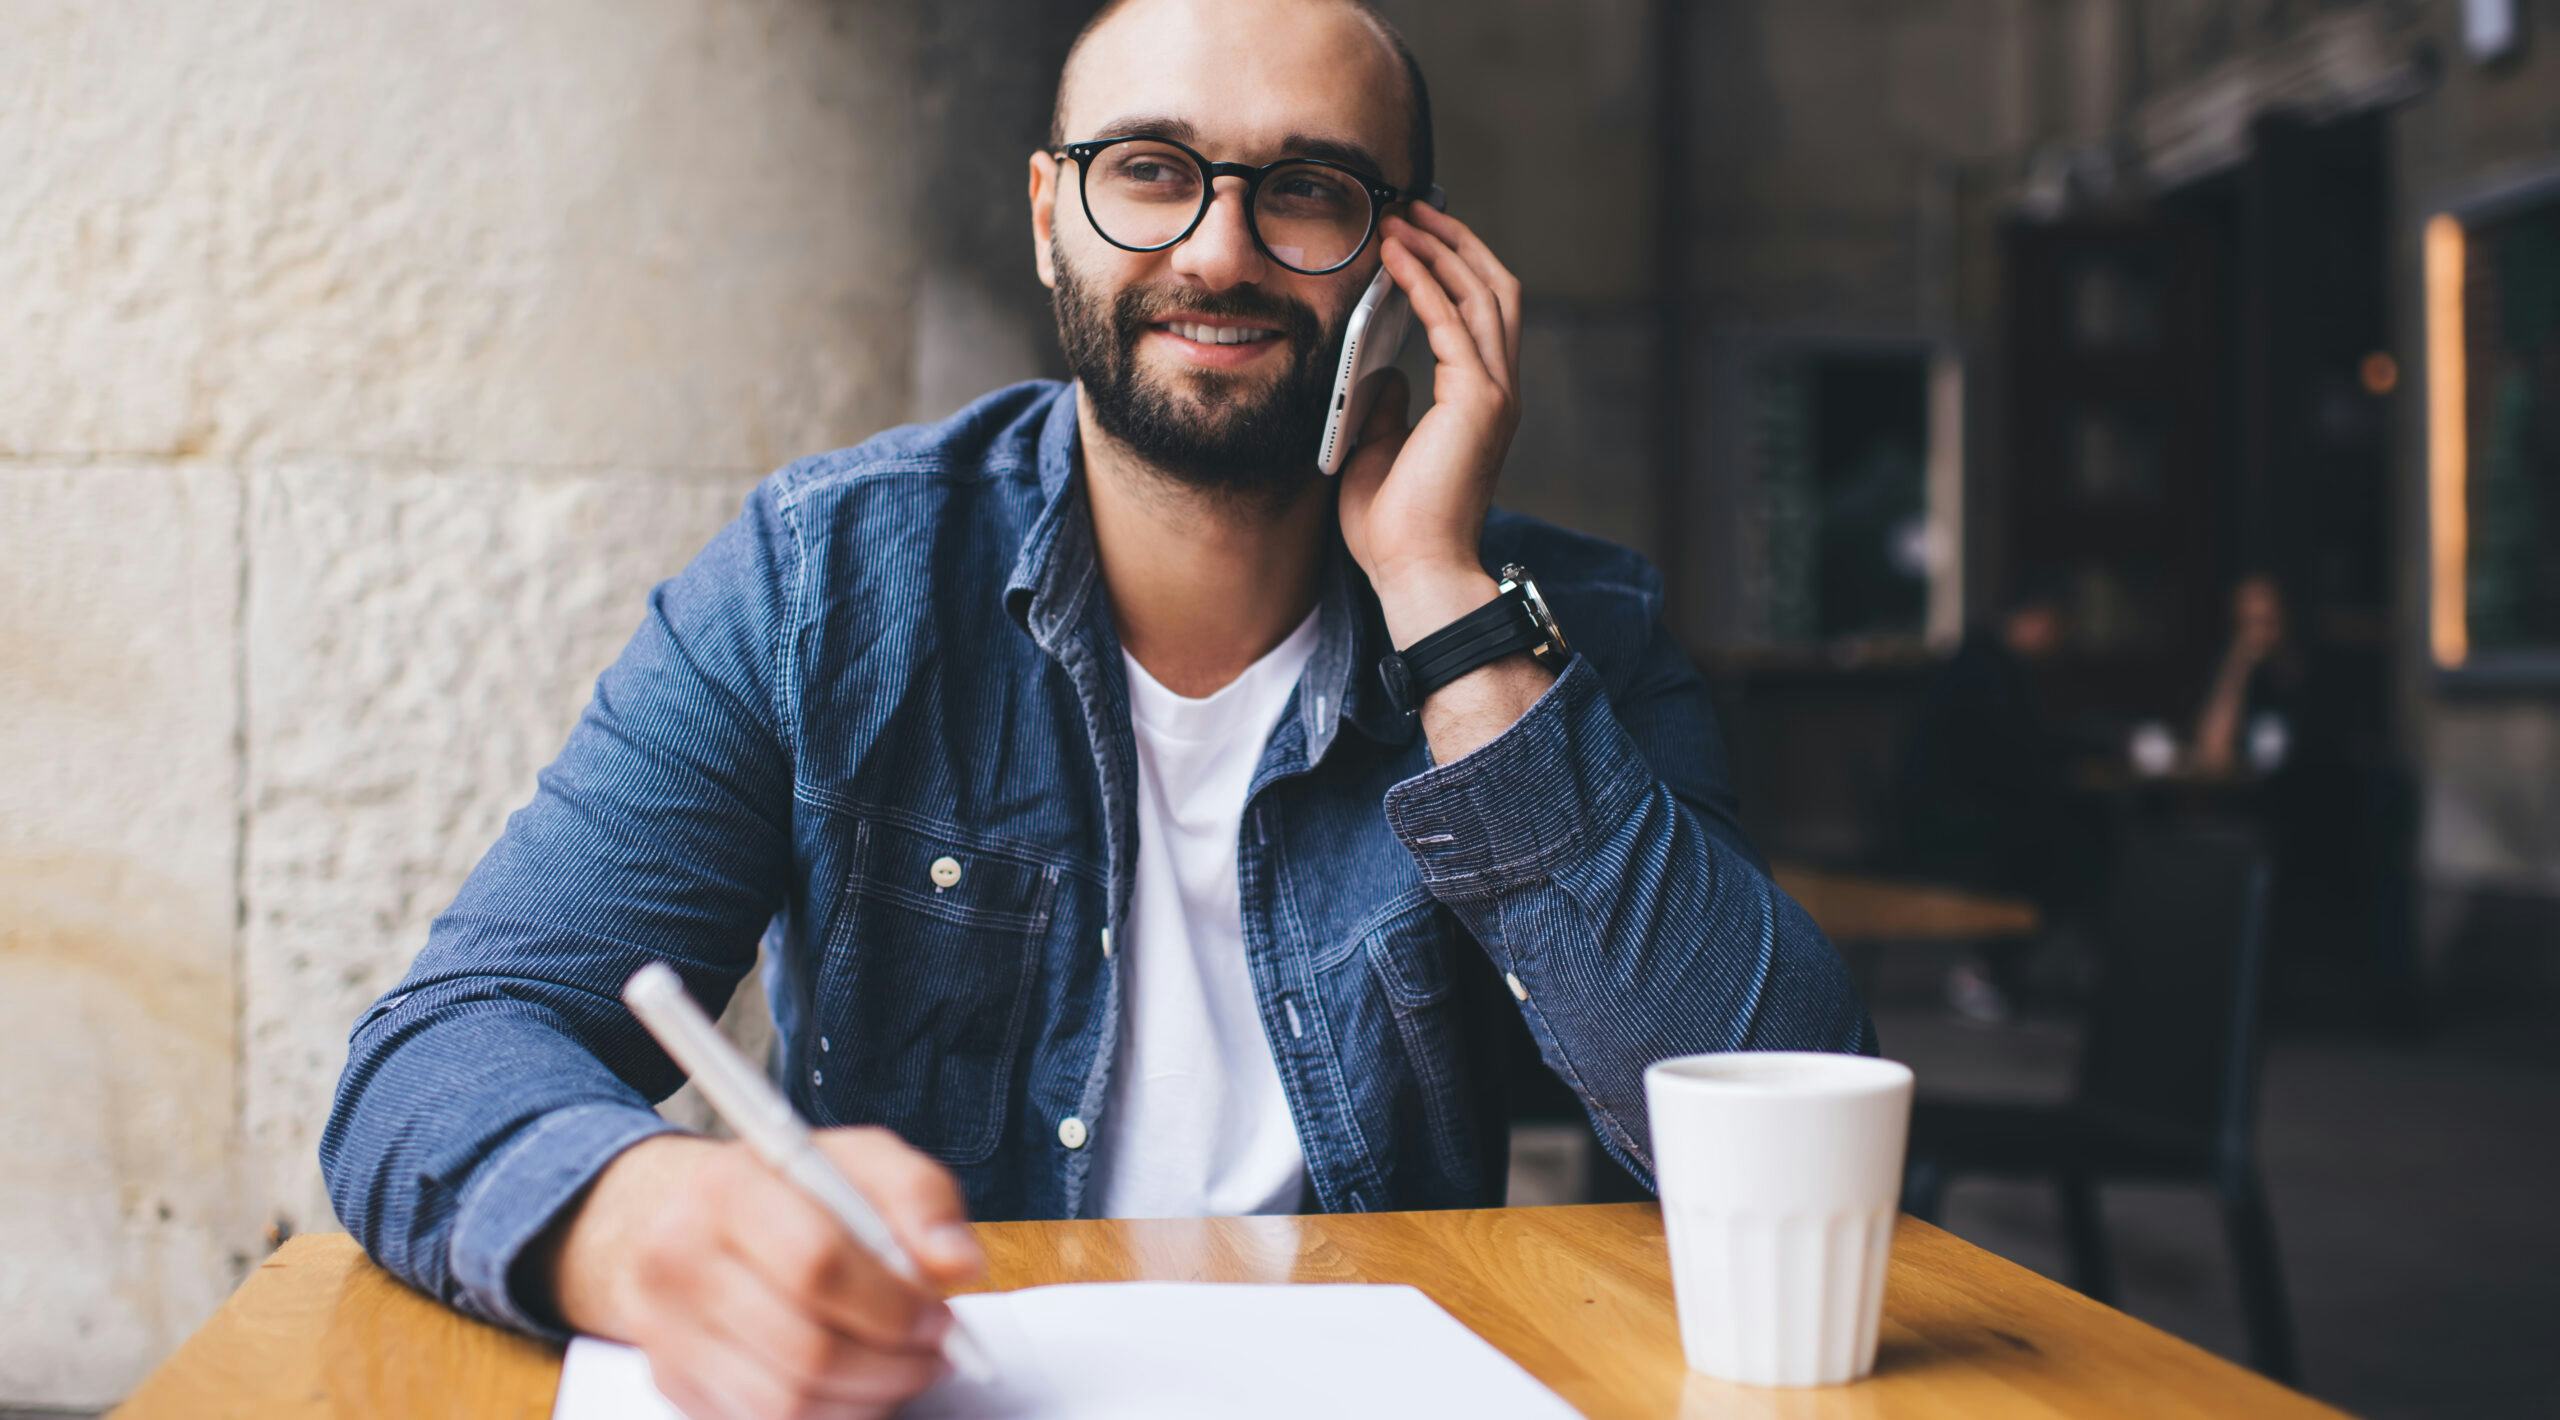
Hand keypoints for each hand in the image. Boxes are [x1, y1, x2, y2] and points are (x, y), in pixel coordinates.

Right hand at [539, 1128, 985, 1419]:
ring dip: (866, 1400)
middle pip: (804, 1349)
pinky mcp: (670, 1380)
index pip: (816, 1264)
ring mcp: (663, 1329)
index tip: (940, 1318)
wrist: (692, 1213)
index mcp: (728, 1187)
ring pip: (785, 1402)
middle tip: (935, 1355)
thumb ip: (921, 1198)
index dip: (892, 1304)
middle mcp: (677, 1258)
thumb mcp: (863, 1162)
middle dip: (891, 1366)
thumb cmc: (794, 1189)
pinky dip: (827, 1415)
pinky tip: (856, 1384)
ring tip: (903, 1370)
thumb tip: (959, 1263)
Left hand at [1337, 202, 1523, 642]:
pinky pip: (1451, 321)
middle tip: (1414, 209)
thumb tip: (1383, 369)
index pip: (1482, 316)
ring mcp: (1494, 393)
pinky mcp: (1477, 400)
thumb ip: (1388, 406)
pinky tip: (1395, 258)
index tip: (1414, 238)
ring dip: (1441, 250)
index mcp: (1482, 403)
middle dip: (1457, 243)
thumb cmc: (1395, 528)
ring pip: (1482, 295)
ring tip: (1402, 218)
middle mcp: (1498, 391)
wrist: (1415, 572)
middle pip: (1495, 291)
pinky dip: (1423, 282)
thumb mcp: (1380, 450)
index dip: (1454, 269)